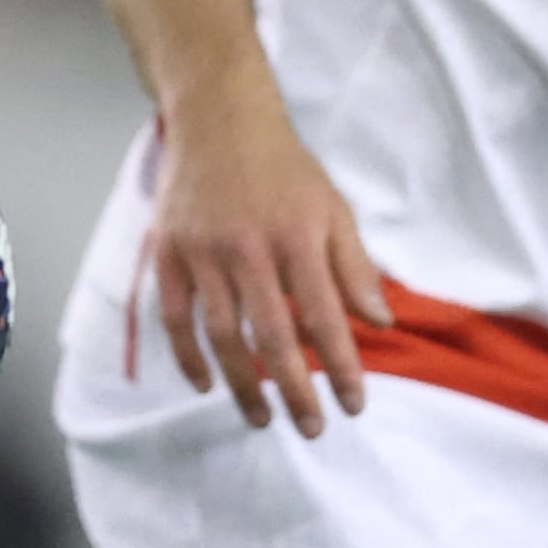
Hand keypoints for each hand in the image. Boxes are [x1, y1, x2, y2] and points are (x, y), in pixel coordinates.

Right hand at [145, 90, 389, 433]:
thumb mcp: (333, 208)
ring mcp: (202, 252)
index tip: (354, 406)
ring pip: (222, 335)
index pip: (324, 317)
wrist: (218, 119)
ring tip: (262, 418)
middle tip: (311, 428)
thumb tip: (380, 322)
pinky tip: (206, 384)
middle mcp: (248, 248)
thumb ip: (354, 267)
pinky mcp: (167, 252)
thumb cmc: (284, 169)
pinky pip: (174, 317)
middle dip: (295, 391)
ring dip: (243, 385)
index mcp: (297, 237)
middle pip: (272, 337)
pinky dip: (189, 356)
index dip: (342, 368)